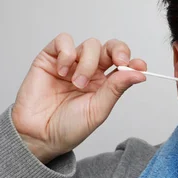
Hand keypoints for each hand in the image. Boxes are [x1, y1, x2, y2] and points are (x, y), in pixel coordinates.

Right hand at [11, 33, 146, 163]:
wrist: (38, 135)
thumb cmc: (67, 128)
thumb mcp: (98, 110)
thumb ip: (116, 89)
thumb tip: (140, 74)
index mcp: (105, 84)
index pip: (123, 63)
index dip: (132, 60)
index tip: (139, 65)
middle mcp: (90, 71)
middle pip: (110, 48)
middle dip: (117, 50)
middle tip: (118, 61)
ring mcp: (71, 63)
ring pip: (90, 45)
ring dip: (87, 63)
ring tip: (76, 83)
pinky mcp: (50, 58)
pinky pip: (63, 41)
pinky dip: (66, 52)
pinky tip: (62, 71)